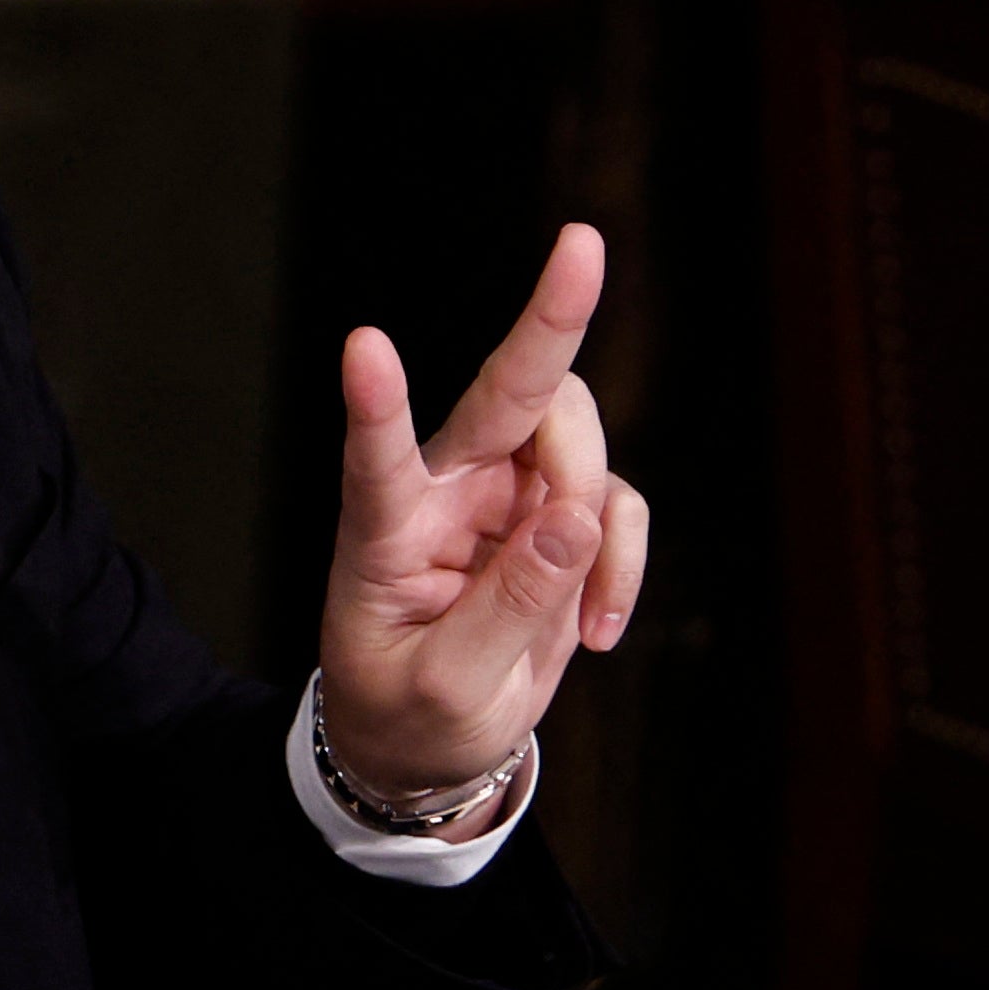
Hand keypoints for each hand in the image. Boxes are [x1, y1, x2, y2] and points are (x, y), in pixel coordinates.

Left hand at [317, 224, 648, 824]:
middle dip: (547, 320)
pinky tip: (600, 630)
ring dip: (599, 515)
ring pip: (576, 439)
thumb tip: (577, 518)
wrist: (429, 744)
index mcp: (381, 528)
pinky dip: (625, 562)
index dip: (375, 405)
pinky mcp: (556, 519)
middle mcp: (443, 489)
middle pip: (503, 392)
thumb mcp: (448, 690)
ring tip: (587, 619)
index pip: (374, 459)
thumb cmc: (410, 712)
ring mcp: (504, 495)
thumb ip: (508, 608)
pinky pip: (616, 506)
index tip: (363, 343)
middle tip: (583, 244)